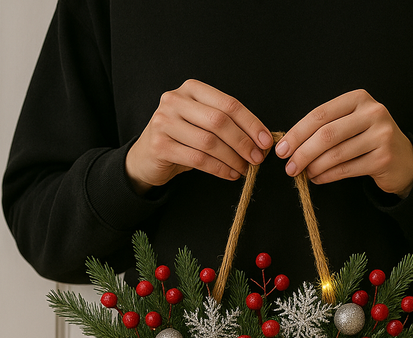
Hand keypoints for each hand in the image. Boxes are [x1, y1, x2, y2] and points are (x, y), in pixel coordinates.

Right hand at [125, 79, 272, 193]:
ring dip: (233, 158)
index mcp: (191, 89)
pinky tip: (231, 174)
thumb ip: (225, 124)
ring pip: (209, 142)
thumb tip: (261, 140)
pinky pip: (198, 160)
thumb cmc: (182, 139)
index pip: (228, 103)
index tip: (265, 141)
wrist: (147, 157)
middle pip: (219, 121)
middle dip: (243, 142)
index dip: (251, 123)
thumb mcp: (202, 123)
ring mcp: (164, 121)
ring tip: (245, 168)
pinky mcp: (160, 145)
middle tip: (258, 158)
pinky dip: (219, 169)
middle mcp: (175, 100)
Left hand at [274, 90, 412, 197]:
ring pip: (336, 154)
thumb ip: (326, 127)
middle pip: (327, 134)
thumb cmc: (369, 141)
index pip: (320, 114)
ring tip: (303, 174)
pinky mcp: (383, 158)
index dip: (297, 133)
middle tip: (289, 167)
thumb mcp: (351, 124)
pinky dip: (327, 176)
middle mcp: (373, 113)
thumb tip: (291, 145)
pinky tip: (317, 179)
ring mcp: (381, 135)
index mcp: (359, 98)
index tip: (282, 149)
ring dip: (314, 167)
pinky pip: (346, 169)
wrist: (404, 160)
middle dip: (302, 153)